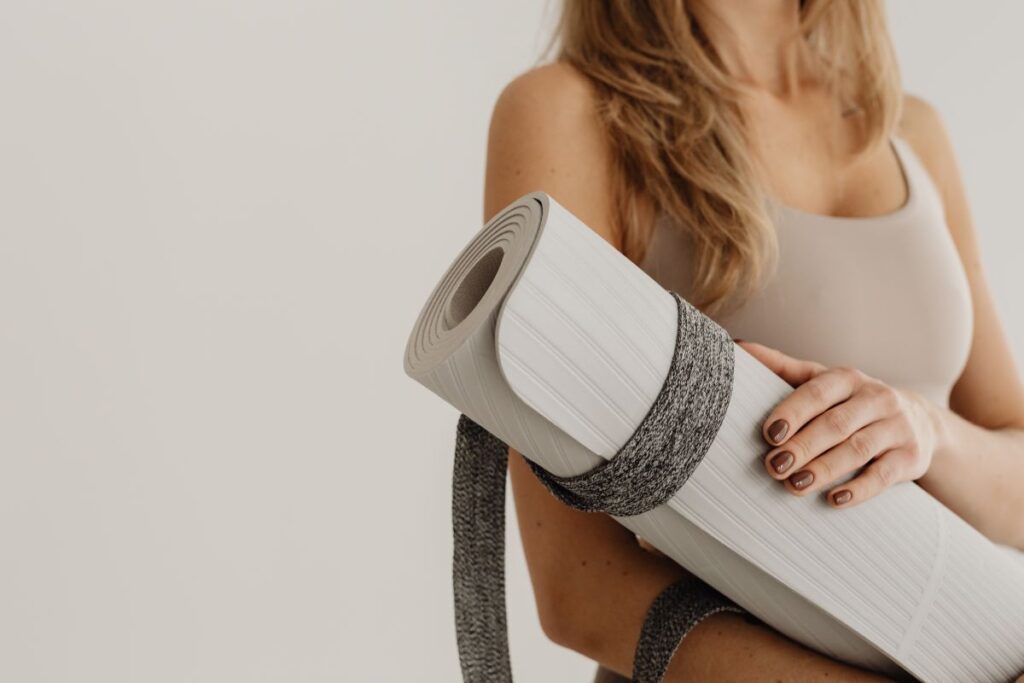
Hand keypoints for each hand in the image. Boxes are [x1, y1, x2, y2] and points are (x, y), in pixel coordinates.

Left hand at [737, 340, 940, 507]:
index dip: (792, 412)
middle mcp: (876, 398)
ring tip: (795, 485)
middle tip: (775, 466)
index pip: (817, 392)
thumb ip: (781, 367)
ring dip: (824, 469)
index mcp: (847, 378)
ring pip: (858, 450)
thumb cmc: (851, 401)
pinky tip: (834, 500)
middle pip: (836, 424)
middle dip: (803, 446)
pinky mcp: (911, 457)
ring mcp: (897, 427)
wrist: (918, 421)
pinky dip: (859, 490)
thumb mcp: (822, 381)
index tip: (769, 433)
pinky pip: (884, 475)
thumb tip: (739, 347)